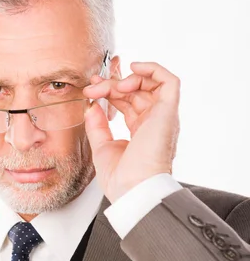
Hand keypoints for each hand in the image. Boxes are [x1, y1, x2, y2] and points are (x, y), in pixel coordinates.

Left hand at [83, 62, 180, 202]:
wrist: (133, 190)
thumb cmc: (122, 179)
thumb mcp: (102, 147)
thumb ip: (97, 125)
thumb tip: (91, 104)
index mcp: (141, 130)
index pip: (128, 100)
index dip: (110, 90)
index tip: (91, 87)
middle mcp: (154, 121)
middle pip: (136, 91)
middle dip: (112, 84)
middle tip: (93, 86)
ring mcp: (163, 116)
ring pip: (150, 83)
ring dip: (128, 79)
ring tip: (111, 86)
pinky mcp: (168, 112)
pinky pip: (169, 81)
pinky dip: (153, 70)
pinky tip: (133, 70)